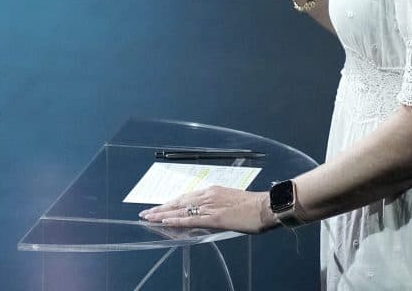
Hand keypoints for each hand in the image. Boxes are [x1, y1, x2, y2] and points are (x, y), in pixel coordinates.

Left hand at [139, 187, 273, 233]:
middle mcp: (207, 195)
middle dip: (161, 208)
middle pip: (179, 202)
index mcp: (211, 191)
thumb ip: (215, 205)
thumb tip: (205, 214)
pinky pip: (190, 219)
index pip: (185, 197)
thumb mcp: (229, 201)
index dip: (171, 203)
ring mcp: (209, 206)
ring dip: (163, 214)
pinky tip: (165, 222)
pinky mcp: (214, 217)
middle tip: (146, 213)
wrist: (265, 206)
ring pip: (180, 210)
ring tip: (149, 218)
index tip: (159, 207)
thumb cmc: (252, 205)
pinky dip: (176, 220)